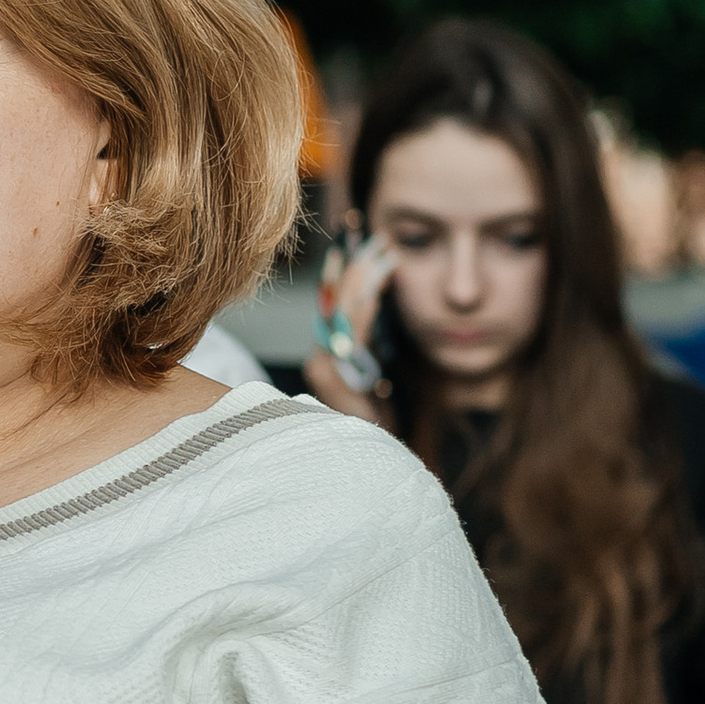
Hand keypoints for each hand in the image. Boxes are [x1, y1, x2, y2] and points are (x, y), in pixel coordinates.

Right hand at [301, 234, 398, 425]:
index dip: (343, 271)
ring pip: (340, 315)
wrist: (373, 462)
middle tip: (380, 242)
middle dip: (357, 267)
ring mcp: (324, 371)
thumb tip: (377, 305)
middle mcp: (319, 359)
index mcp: (328, 354)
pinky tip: (376, 290)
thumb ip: (370, 345)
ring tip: (385, 257)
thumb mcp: (377, 374)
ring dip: (364, 281)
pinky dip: (362, 311)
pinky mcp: (336, 383)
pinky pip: (349, 339)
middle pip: (334, 301)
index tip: (357, 243)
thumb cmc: (381, 421)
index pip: (331, 302)